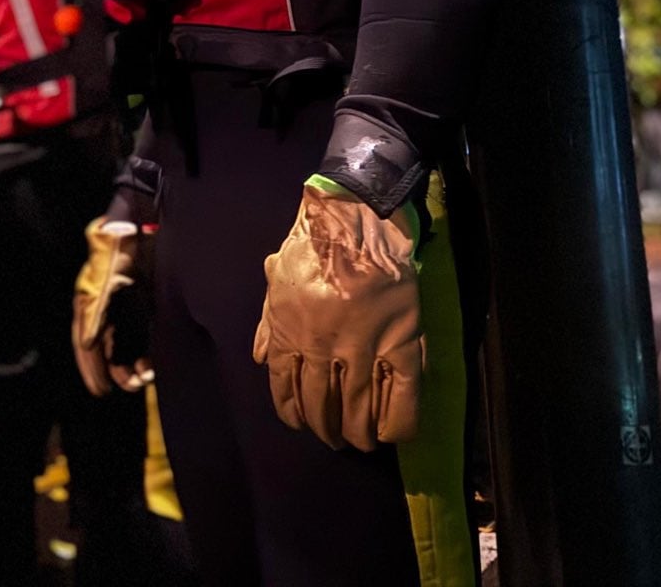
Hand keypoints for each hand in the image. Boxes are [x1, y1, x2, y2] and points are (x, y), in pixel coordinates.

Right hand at [72, 218, 154, 395]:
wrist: (137, 215)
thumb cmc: (118, 244)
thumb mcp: (107, 277)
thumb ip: (96, 310)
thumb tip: (86, 342)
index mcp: (90, 301)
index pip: (86, 342)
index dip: (91, 367)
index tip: (101, 390)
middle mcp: (104, 306)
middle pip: (105, 347)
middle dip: (115, 370)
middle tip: (130, 387)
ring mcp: (123, 303)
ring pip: (123, 342)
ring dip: (131, 363)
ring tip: (144, 378)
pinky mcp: (141, 300)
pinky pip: (138, 332)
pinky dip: (144, 349)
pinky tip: (153, 362)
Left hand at [252, 180, 422, 451]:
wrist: (355, 218)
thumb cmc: (310, 244)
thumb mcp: (276, 279)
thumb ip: (266, 322)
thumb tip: (259, 359)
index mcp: (289, 333)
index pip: (286, 387)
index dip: (293, 411)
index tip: (301, 423)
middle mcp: (322, 349)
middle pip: (322, 406)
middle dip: (326, 428)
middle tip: (333, 438)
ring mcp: (362, 349)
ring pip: (359, 409)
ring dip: (358, 432)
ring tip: (360, 441)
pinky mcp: (400, 345)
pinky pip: (401, 399)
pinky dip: (396, 423)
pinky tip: (391, 434)